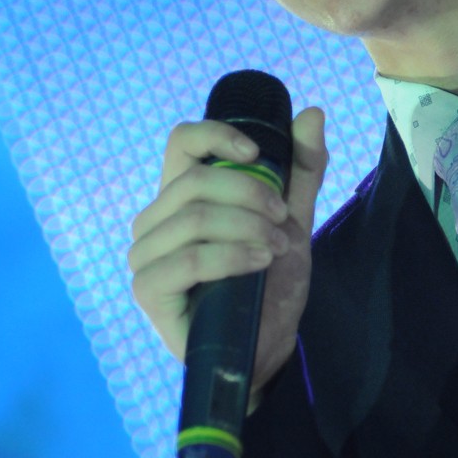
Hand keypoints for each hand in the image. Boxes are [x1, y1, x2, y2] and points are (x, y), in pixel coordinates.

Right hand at [128, 107, 326, 395]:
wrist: (268, 345)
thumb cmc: (269, 280)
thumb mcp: (292, 218)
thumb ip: (301, 168)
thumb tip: (311, 112)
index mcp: (181, 194)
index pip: (182, 141)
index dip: (218, 136)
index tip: (257, 154)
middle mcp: (154, 219)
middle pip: (195, 179)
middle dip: (250, 194)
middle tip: (282, 219)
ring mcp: (146, 255)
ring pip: (193, 217)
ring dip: (246, 227)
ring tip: (276, 248)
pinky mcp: (149, 289)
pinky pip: (190, 258)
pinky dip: (232, 255)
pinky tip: (259, 262)